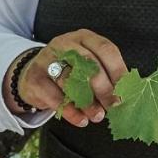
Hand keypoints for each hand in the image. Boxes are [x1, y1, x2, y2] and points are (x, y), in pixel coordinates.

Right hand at [4, 29, 128, 126]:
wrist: (32, 75)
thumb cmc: (68, 71)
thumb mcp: (86, 66)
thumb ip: (104, 74)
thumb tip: (124, 95)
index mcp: (84, 38)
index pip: (106, 49)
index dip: (118, 70)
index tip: (125, 91)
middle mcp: (65, 43)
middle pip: (89, 64)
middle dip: (104, 88)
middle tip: (113, 106)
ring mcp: (47, 59)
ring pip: (71, 80)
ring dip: (88, 102)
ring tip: (97, 116)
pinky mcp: (35, 77)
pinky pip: (54, 96)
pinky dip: (70, 111)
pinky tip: (81, 120)